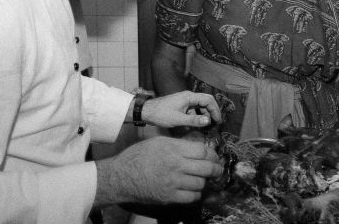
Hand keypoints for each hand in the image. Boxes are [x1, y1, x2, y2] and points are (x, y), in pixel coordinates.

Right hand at [95, 136, 221, 204]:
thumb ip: (179, 145)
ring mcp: (173, 182)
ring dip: (203, 182)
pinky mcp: (169, 197)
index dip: (212, 155)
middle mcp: (176, 165)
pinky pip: (192, 197)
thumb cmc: (138, 157)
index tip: (213, 157)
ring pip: (201, 183)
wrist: (121, 177)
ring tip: (201, 179)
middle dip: (216, 169)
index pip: (203, 151)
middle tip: (217, 170)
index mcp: (173, 149)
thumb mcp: (159, 142)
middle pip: (207, 168)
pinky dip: (195, 194)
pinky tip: (192, 189)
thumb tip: (199, 149)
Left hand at [142, 91, 222, 127]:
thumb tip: (208, 121)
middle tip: (215, 122)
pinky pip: (193, 109)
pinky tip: (196, 124)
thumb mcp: (178, 119)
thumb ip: (194, 121)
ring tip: (207, 125)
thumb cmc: (161, 114)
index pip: (208, 100)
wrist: (146, 111)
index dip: (215, 110)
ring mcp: (185, 100)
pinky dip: (197, 115)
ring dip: (204, 114)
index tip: (218, 120)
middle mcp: (188, 96)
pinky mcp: (181, 105)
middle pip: (206, 101)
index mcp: (189, 97)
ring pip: (200, 105)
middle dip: (212, 111)